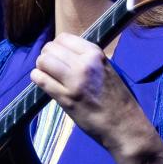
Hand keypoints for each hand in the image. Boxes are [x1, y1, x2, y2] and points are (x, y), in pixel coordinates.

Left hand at [29, 32, 151, 154]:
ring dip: (41, 67)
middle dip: (47, 56)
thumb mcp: (107, 69)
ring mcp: (74, 81)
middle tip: (50, 66)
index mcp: (95, 54)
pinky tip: (41, 81)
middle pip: (50, 48)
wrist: (124, 125)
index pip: (64, 38)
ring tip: (46, 74)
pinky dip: (37, 78)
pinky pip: (41, 80)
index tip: (58, 55)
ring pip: (43, 61)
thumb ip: (87, 59)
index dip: (57, 46)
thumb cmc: (117, 98)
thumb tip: (64, 52)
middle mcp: (84, 64)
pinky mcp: (66, 98)